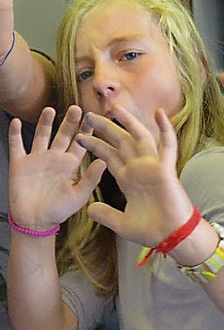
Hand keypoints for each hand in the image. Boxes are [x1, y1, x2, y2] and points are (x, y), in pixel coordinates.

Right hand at [8, 106, 105, 229]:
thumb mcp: (79, 195)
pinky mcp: (20, 164)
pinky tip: (16, 122)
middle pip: (63, 135)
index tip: (94, 118)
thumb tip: (103, 161)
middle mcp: (55, 159)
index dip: (87, 131)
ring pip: (41, 136)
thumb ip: (91, 178)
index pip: (81, 144)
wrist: (36, 221)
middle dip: (70, 122)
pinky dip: (15, 134)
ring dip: (45, 123)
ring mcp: (37, 159)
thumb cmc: (59, 211)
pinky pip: (17, 145)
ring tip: (50, 109)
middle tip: (77, 108)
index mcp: (71, 166)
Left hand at [76, 106, 194, 246]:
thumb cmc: (151, 231)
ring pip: (139, 137)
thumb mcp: (121, 223)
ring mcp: (153, 167)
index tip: (79, 136)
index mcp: (129, 180)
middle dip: (105, 129)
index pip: (109, 156)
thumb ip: (105, 214)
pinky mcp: (166, 168)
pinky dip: (166, 128)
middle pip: (121, 142)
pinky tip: (160, 113)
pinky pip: (168, 145)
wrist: (171, 237)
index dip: (95, 145)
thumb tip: (89, 209)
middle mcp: (140, 169)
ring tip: (113, 108)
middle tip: (89, 115)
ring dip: (128, 122)